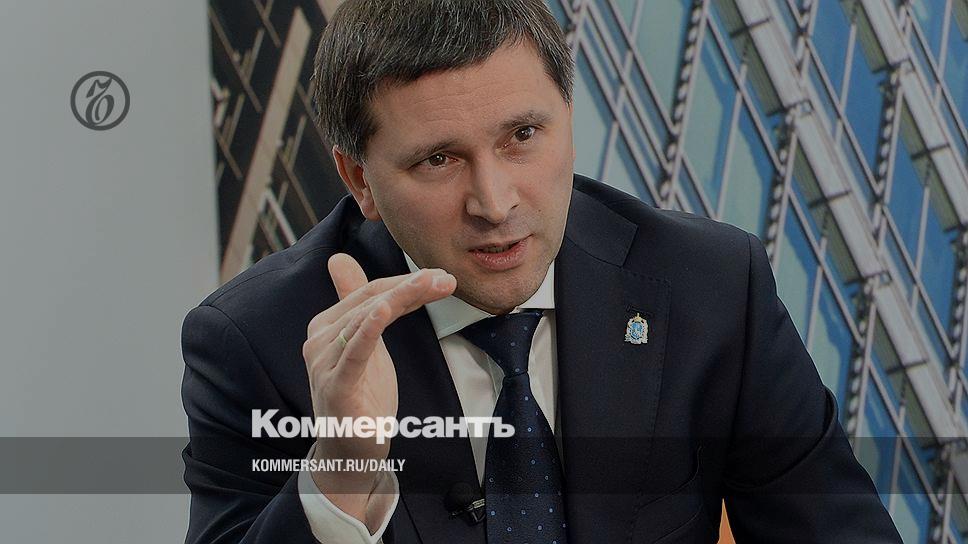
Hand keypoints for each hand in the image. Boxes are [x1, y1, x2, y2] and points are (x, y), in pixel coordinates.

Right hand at [302, 253, 454, 521]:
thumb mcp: (364, 344)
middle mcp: (318, 340)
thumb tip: (338, 258)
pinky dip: (368, 328)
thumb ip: (357, 303)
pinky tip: (384, 309)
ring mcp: (324, 364)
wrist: (351, 452)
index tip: (440, 275)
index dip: (404, 280)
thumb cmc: (360, 395)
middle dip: (411, 286)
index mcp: (325, 325)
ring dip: (404, 298)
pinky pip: (354, 353)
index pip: (368, 291)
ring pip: (367, 319)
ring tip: (434, 285)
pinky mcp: (335, 387)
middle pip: (370, 301)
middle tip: (446, 278)